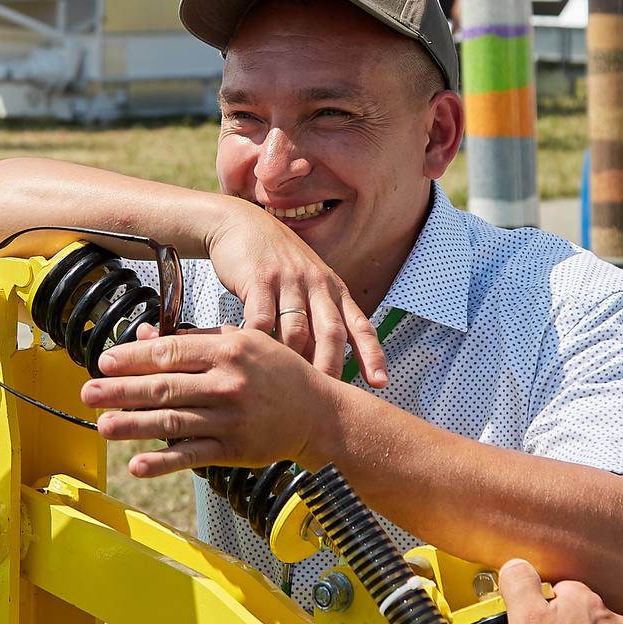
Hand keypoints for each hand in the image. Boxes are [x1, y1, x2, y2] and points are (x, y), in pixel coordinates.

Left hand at [82, 325, 346, 474]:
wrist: (319, 413)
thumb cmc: (278, 373)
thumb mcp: (242, 342)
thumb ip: (195, 338)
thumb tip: (146, 335)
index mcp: (228, 350)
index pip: (171, 352)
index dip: (133, 358)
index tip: (105, 362)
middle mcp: (227, 383)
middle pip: (165, 387)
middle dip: (121, 391)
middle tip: (89, 393)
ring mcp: (231, 418)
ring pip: (173, 421)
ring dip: (133, 425)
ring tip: (103, 425)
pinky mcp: (235, 448)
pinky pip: (193, 454)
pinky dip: (164, 461)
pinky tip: (138, 464)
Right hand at [204, 201, 386, 384]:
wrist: (241, 225)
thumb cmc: (276, 263)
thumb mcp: (307, 284)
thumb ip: (317, 322)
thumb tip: (324, 370)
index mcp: (334, 289)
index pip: (360, 325)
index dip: (373, 354)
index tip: (381, 382)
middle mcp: (317, 284)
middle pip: (331, 333)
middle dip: (332, 368)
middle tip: (327, 399)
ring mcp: (289, 280)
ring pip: (296, 331)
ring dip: (292, 361)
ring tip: (286, 391)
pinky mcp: (259, 279)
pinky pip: (260, 320)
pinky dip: (258, 343)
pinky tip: (253, 361)